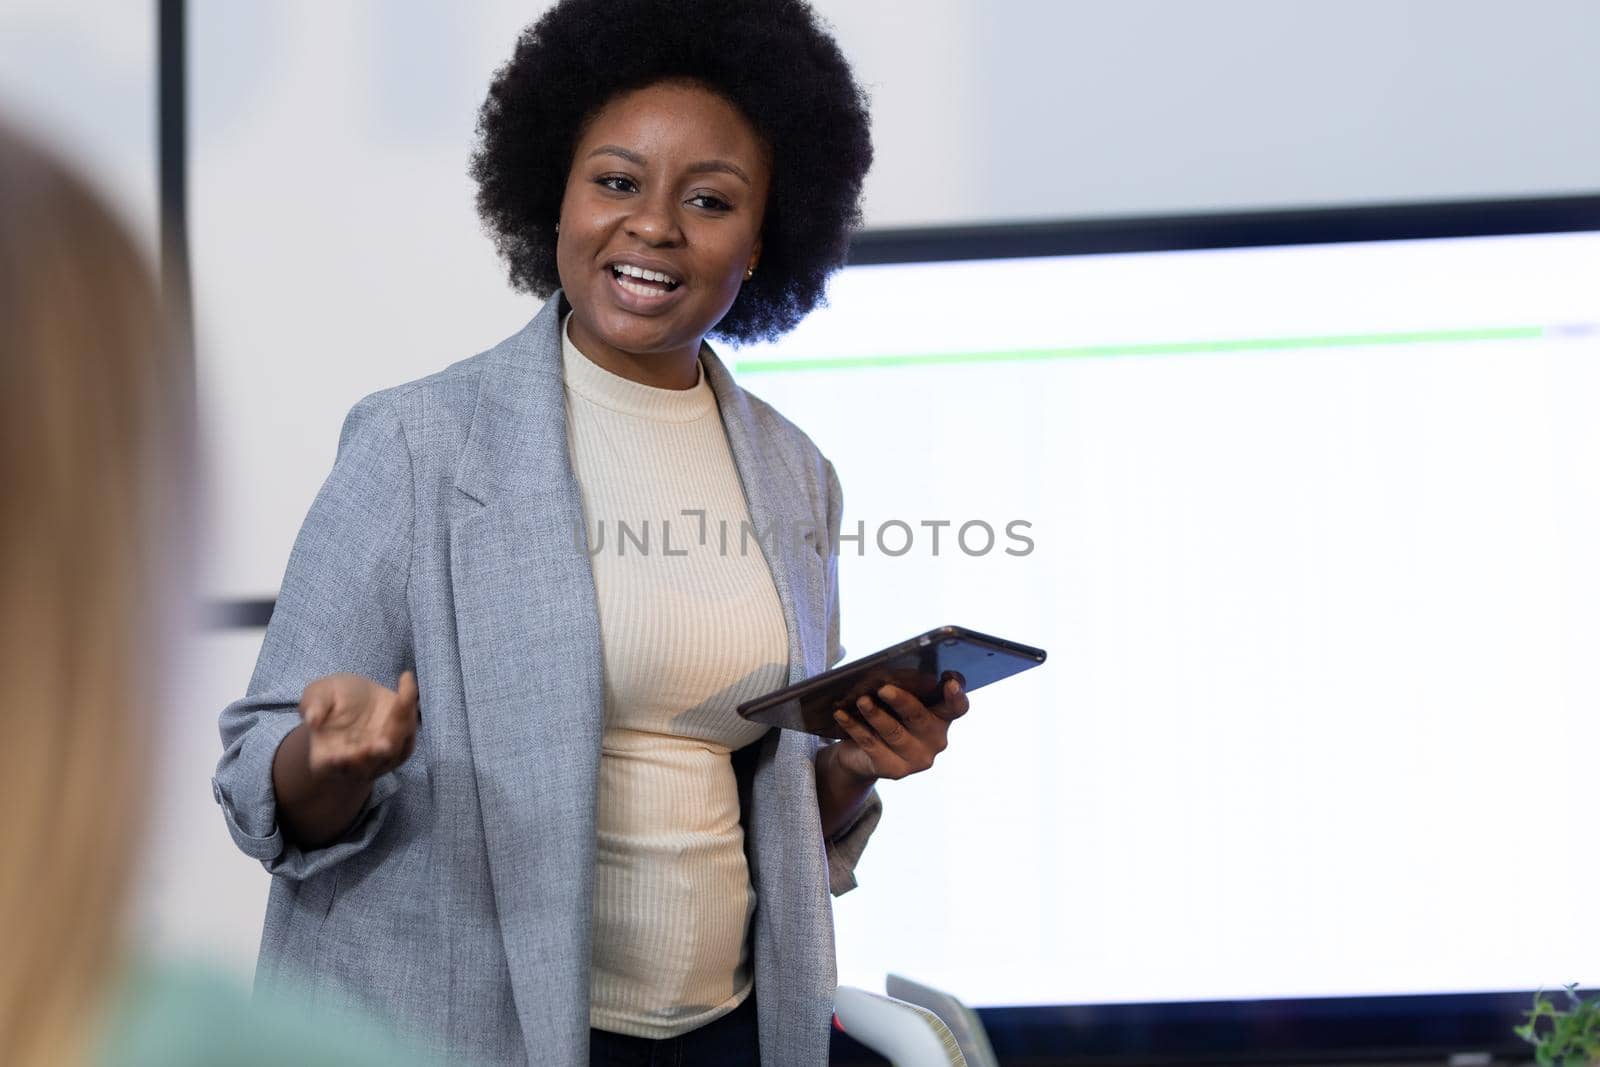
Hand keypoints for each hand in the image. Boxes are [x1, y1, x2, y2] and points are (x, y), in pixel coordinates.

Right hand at [299, 671, 419, 782]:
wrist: (353, 698)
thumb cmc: (328, 700)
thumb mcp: (317, 696)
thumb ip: (314, 706)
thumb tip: (312, 718)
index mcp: (326, 758)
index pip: (331, 766)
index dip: (337, 763)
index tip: (339, 757)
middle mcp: (355, 765)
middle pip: (368, 764)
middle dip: (375, 755)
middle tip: (383, 744)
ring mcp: (381, 759)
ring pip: (394, 751)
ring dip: (399, 728)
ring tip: (403, 697)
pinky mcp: (400, 744)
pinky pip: (408, 731)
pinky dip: (409, 709)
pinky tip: (405, 682)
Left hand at [829, 674, 969, 781]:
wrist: (861, 756)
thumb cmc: (885, 717)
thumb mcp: (896, 702)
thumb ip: (902, 689)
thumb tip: (885, 673)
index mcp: (942, 717)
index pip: (958, 706)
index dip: (956, 694)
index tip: (949, 681)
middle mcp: (936, 740)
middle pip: (920, 717)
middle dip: (902, 701)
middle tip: (884, 688)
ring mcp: (917, 758)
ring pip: (894, 732)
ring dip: (875, 714)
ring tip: (861, 700)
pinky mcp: (895, 771)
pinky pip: (872, 745)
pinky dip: (855, 728)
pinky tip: (842, 715)